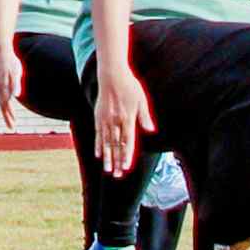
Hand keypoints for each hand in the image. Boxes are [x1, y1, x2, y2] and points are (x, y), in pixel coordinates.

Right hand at [92, 58, 150, 172]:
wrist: (112, 75)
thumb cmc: (129, 86)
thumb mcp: (141, 100)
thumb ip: (145, 116)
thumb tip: (150, 131)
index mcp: (127, 118)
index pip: (127, 141)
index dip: (126, 154)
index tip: (126, 167)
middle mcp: (115, 121)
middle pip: (116, 145)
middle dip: (117, 161)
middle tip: (117, 175)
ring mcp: (105, 119)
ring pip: (106, 142)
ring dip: (107, 157)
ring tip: (107, 170)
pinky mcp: (98, 116)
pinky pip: (98, 134)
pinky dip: (98, 145)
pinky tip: (99, 155)